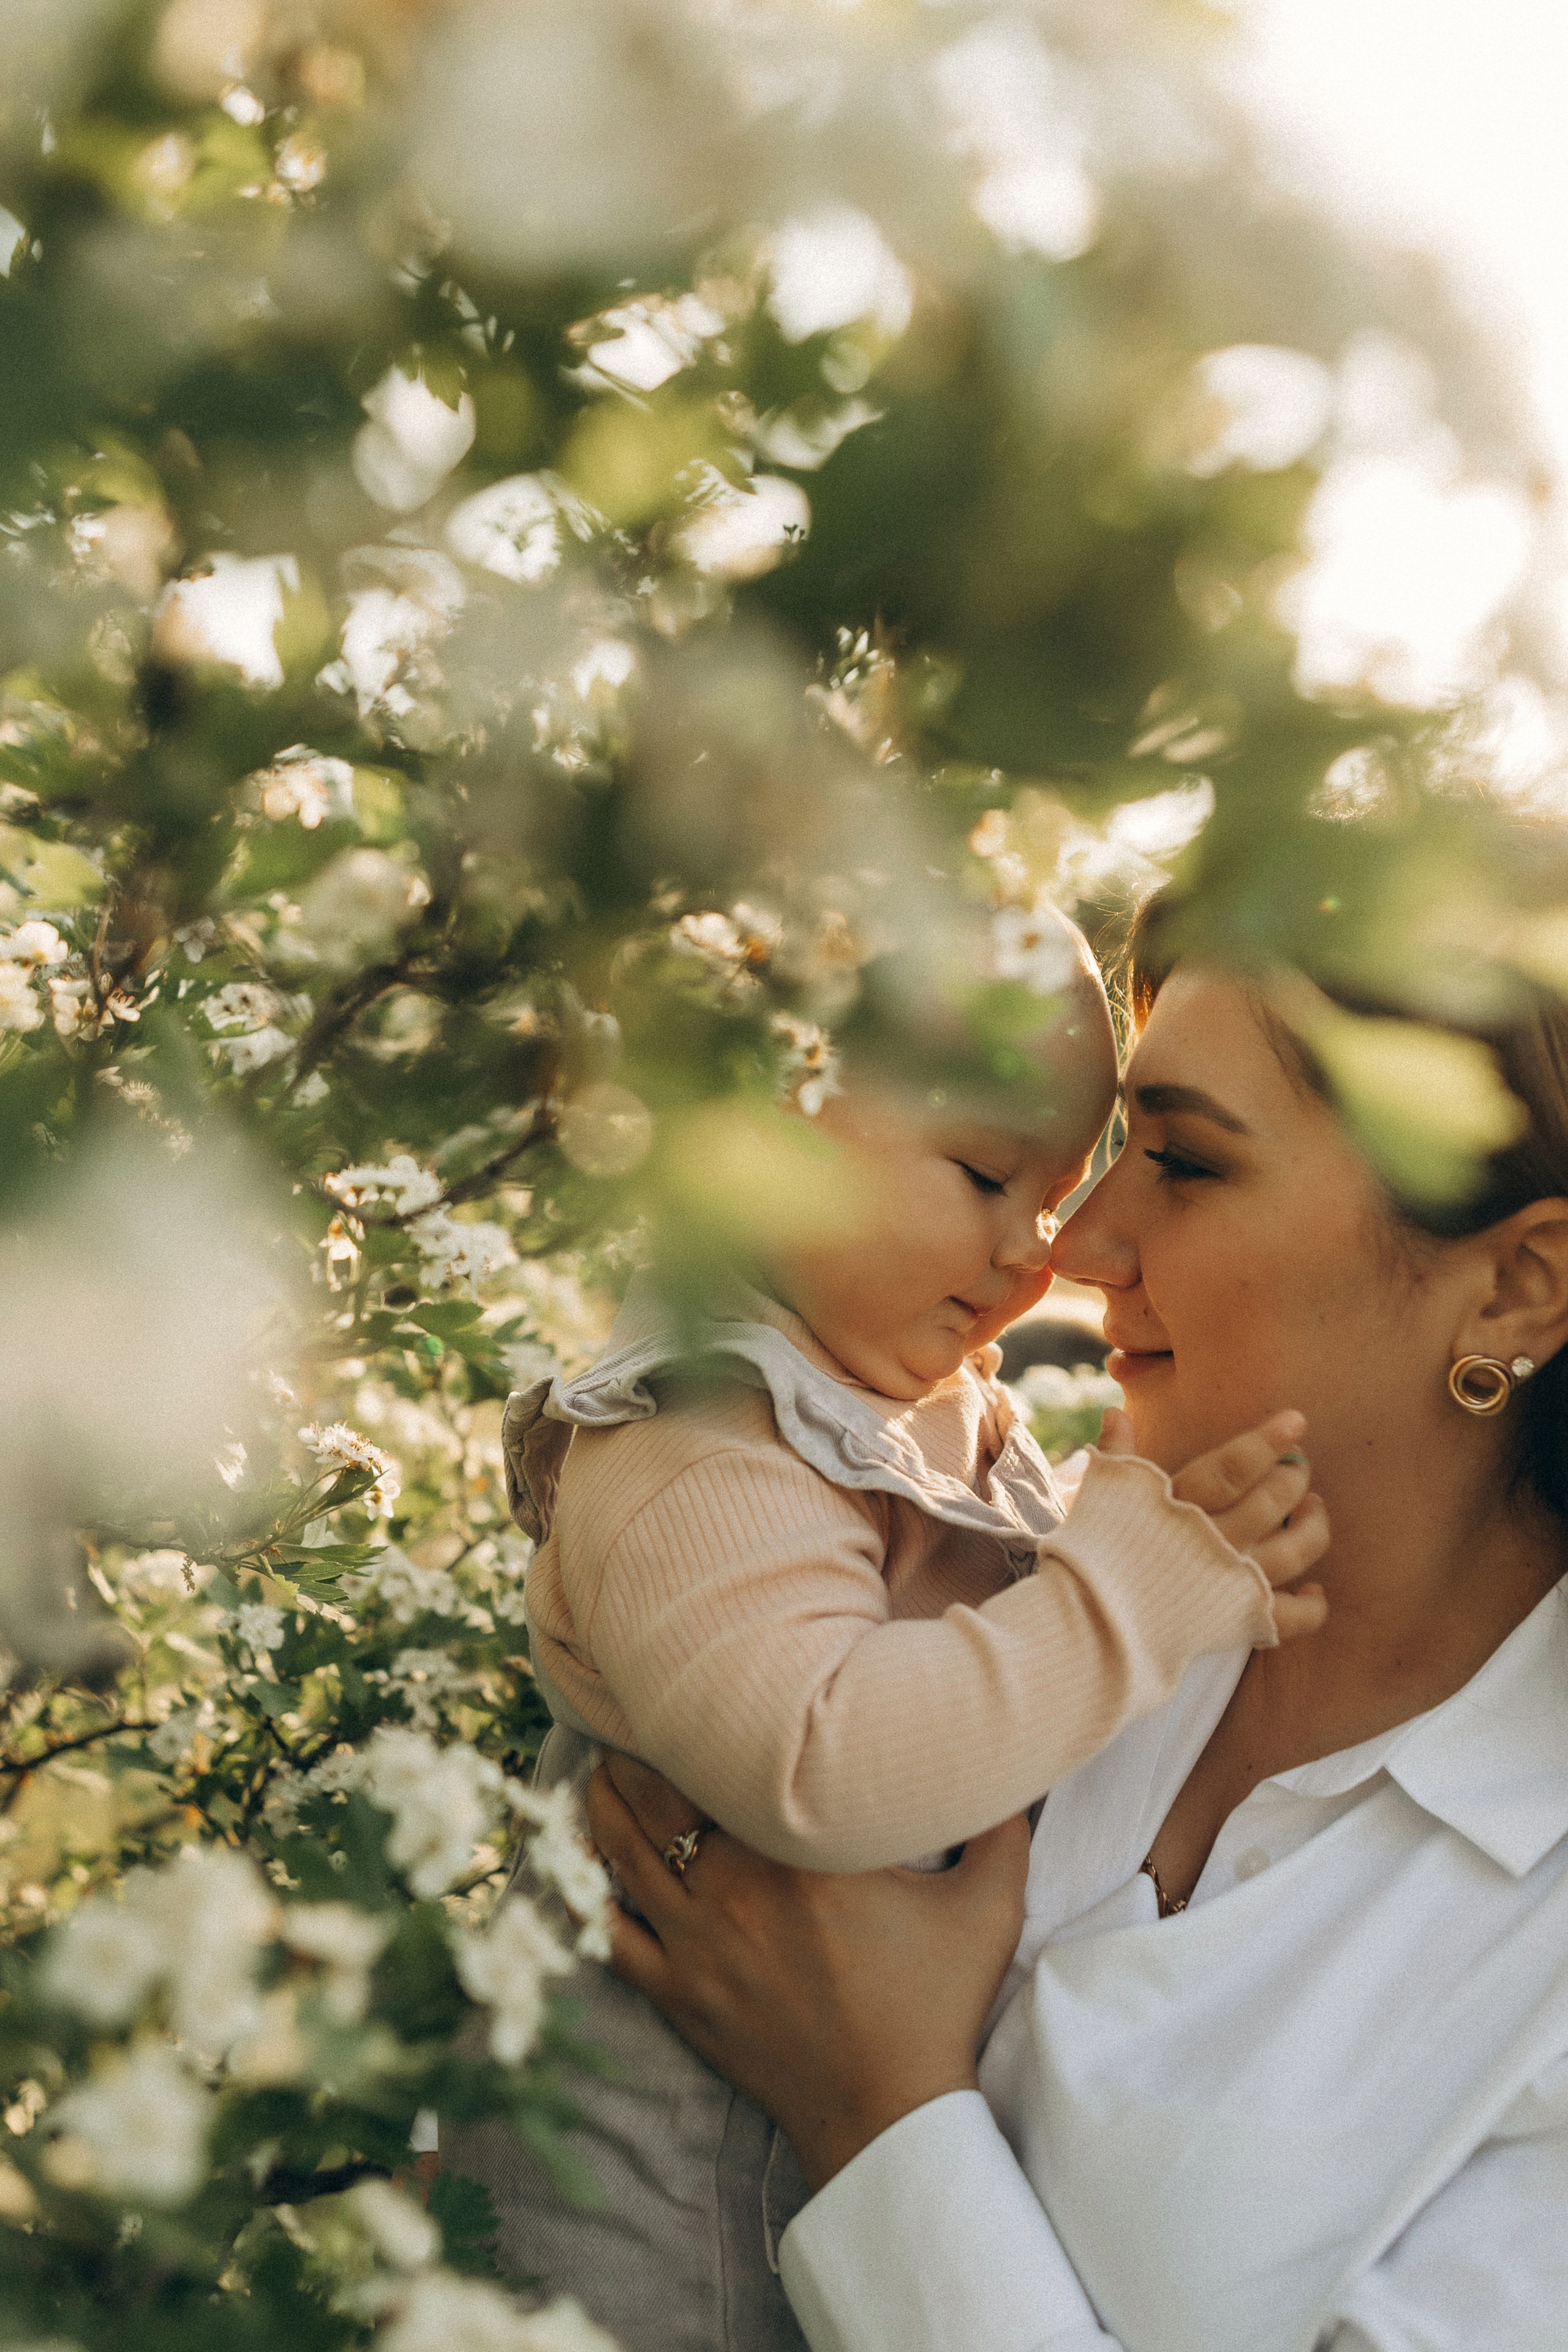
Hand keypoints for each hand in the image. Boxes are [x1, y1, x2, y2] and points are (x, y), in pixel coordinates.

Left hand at [585, 1754, 1030, 2192]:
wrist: (888, 2112)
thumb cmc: (936, 2005)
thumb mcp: (990, 1907)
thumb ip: (1002, 1826)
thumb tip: (1010, 1757)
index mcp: (803, 1852)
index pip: (730, 1761)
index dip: (702, 1718)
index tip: (690, 1685)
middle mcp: (736, 1887)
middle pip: (660, 1797)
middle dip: (636, 1751)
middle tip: (627, 1712)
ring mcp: (699, 1944)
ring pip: (625, 1856)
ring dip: (604, 1808)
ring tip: (597, 1770)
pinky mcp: (679, 1994)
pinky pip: (613, 1936)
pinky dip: (591, 1897)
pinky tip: (582, 1868)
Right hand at [1100, 1404, 1328, 1641]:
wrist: (1090, 1626)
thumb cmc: (1094, 1553)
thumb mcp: (1101, 1495)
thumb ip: (1116, 1454)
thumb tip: (1114, 1411)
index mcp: (1181, 1505)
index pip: (1236, 1464)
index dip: (1269, 1440)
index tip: (1296, 1420)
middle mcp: (1214, 1541)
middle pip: (1272, 1500)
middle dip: (1294, 1477)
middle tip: (1300, 1464)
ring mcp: (1231, 1582)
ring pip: (1293, 1550)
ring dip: (1313, 1525)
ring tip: (1314, 1507)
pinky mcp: (1239, 1621)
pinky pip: (1293, 1615)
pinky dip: (1312, 1604)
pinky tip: (1315, 1588)